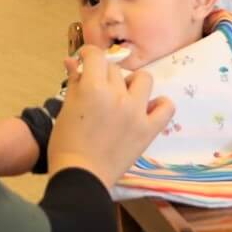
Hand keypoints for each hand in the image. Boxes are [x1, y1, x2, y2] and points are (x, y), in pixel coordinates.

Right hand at [45, 46, 174, 185]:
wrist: (81, 177)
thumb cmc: (66, 144)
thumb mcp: (66, 109)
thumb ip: (74, 82)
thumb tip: (73, 61)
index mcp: (93, 88)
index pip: (96, 56)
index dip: (89, 55)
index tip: (87, 61)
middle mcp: (117, 95)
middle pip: (116, 70)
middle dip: (105, 75)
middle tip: (99, 90)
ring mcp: (136, 112)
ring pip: (144, 79)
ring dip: (133, 83)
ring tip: (125, 96)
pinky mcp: (149, 129)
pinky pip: (166, 107)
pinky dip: (160, 104)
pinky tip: (148, 108)